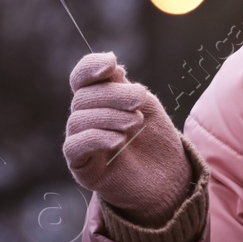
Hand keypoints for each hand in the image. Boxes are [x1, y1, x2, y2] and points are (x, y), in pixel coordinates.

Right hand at [64, 52, 191, 226]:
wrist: (168, 179)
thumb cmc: (155, 139)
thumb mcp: (145, 105)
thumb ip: (123, 85)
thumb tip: (109, 61)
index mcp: (98, 99)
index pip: (82, 77)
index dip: (90, 66)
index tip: (111, 63)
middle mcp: (84, 118)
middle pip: (83, 96)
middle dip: (114, 95)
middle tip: (140, 100)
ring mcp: (80, 142)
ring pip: (78, 119)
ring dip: (109, 116)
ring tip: (135, 123)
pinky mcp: (81, 166)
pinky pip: (74, 146)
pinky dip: (96, 137)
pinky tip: (119, 140)